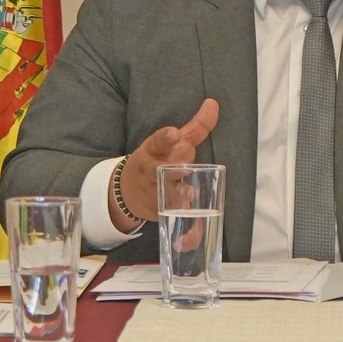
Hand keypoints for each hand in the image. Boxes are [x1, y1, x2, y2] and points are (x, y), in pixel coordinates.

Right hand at [119, 98, 218, 225]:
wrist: (129, 191)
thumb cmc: (159, 160)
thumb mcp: (172, 143)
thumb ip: (196, 126)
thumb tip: (214, 103)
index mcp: (153, 150)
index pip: (156, 142)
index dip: (164, 138)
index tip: (173, 133)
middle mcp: (150, 171)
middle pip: (161, 169)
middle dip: (174, 167)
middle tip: (186, 164)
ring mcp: (153, 193)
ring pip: (165, 195)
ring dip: (176, 194)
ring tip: (187, 194)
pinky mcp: (159, 212)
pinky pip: (173, 220)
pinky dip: (184, 231)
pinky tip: (188, 238)